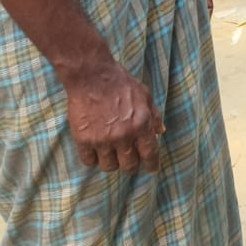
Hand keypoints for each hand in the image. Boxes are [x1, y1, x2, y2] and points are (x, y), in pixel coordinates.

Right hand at [62, 58, 162, 173]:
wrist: (92, 76)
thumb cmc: (121, 83)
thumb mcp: (145, 96)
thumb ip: (154, 115)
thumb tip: (161, 132)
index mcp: (141, 124)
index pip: (150, 153)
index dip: (152, 164)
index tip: (152, 170)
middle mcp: (123, 136)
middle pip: (129, 166)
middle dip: (131, 165)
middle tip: (128, 160)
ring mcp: (102, 139)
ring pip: (109, 167)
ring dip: (111, 162)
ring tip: (110, 153)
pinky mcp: (84, 140)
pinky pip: (89, 161)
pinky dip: (93, 159)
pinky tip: (95, 150)